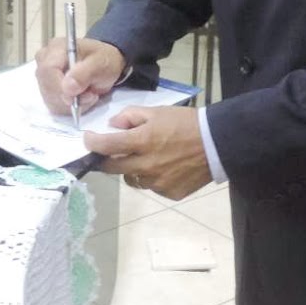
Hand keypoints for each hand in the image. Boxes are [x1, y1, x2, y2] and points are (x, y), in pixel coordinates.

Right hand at [35, 36, 124, 116]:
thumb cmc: (103, 59)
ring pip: (49, 99)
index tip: (75, 97)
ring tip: (89, 95)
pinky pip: (54, 106)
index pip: (47, 69)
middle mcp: (44, 60)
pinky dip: (70, 108)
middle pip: (46, 86)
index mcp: (56, 47)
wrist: (104, 65)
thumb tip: (67, 87)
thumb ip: (84, 73)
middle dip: (69, 97)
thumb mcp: (101, 63)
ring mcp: (44, 76)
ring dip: (71, 104)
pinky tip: (81, 99)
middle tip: (90, 95)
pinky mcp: (47, 90)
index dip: (58, 86)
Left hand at [84, 106, 212, 200]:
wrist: (217, 144)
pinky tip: (165, 168)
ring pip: (133, 179)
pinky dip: (152, 178)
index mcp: (142, 141)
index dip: (92, 143)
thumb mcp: (157, 111)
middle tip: (108, 154)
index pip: (106, 146)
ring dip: (132, 169)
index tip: (88, 139)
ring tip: (145, 159)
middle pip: (112, 168)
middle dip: (105, 160)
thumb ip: (131, 116)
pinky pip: (152, 187)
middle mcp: (145, 165)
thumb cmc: (186, 123)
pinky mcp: (169, 193)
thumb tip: (112, 125)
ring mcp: (157, 182)